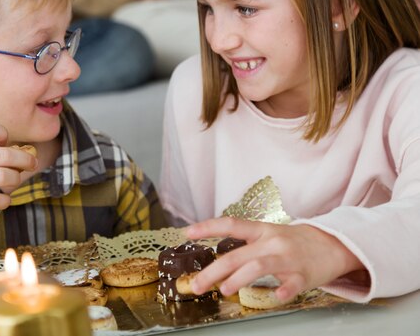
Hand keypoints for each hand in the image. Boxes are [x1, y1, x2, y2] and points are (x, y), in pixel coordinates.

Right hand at [0, 121, 37, 221]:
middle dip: (25, 159)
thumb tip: (9, 151)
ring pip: (3, 176)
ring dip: (16, 180)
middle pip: (4, 155)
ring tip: (14, 182)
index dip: (2, 132)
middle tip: (32, 163)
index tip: (5, 142)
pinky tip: (4, 200)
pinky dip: (5, 201)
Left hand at [185, 217, 364, 301]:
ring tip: (224, 289)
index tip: (188, 233)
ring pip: (259, 266)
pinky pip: (293, 283)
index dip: (208, 227)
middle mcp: (272, 242)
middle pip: (238, 254)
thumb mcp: (269, 235)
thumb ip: (246, 244)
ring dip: (239, 278)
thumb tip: (217, 259)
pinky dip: (284, 290)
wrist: (333, 244)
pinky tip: (276, 297)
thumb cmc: (294, 242)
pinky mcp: (304, 275)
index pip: (231, 224)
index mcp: (262, 230)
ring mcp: (288, 258)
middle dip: (214, 270)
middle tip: (197, 284)